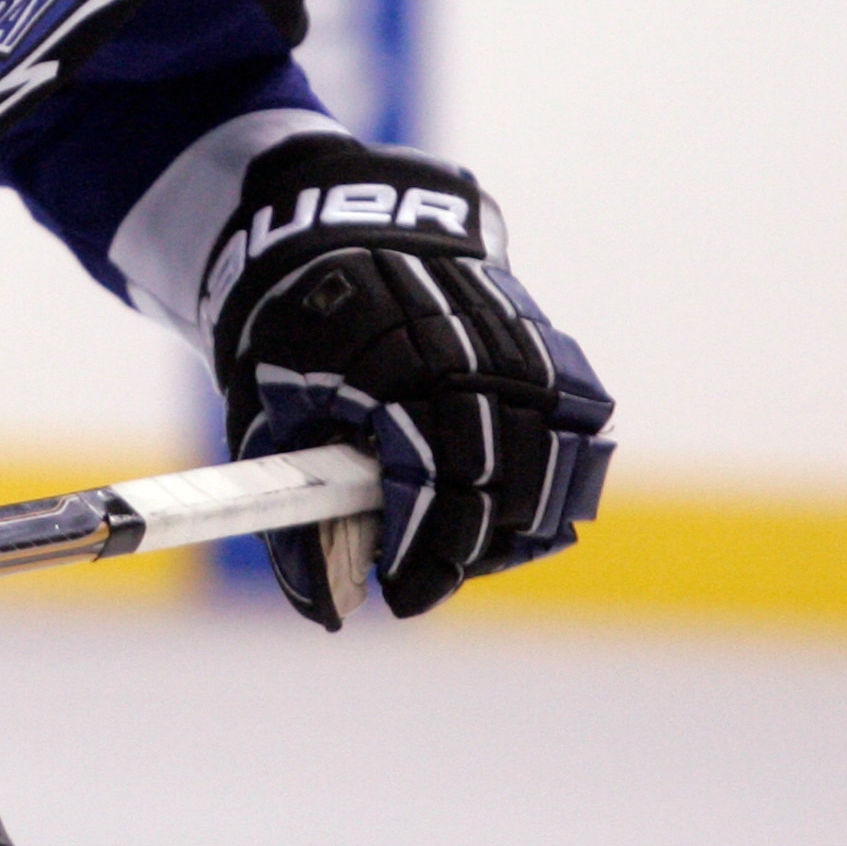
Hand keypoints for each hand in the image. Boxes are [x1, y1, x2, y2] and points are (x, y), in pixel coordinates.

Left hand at [203, 138, 612, 625]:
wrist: (345, 230)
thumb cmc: (296, 331)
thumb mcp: (271, 418)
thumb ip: (297, 520)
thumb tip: (329, 615)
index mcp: (401, 368)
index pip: (437, 488)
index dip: (422, 555)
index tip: (399, 594)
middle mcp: (477, 357)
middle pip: (503, 489)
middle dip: (466, 550)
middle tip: (425, 575)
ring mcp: (523, 348)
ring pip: (549, 469)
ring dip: (513, 522)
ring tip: (464, 543)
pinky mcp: (550, 347)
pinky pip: (575, 433)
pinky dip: (550, 478)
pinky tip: (506, 499)